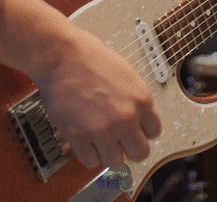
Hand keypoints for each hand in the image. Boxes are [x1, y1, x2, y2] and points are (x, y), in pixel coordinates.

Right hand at [0, 0, 161, 168]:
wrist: (61, 56)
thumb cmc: (89, 58)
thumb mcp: (126, 74)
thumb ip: (135, 99)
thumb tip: (138, 117)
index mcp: (141, 99)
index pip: (154, 131)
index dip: (143, 132)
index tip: (135, 131)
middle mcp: (126, 117)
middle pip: (140, 152)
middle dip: (130, 148)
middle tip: (120, 142)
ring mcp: (103, 130)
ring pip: (116, 161)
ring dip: (108, 153)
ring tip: (100, 141)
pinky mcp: (79, 137)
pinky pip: (91, 161)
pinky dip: (88, 154)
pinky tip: (86, 141)